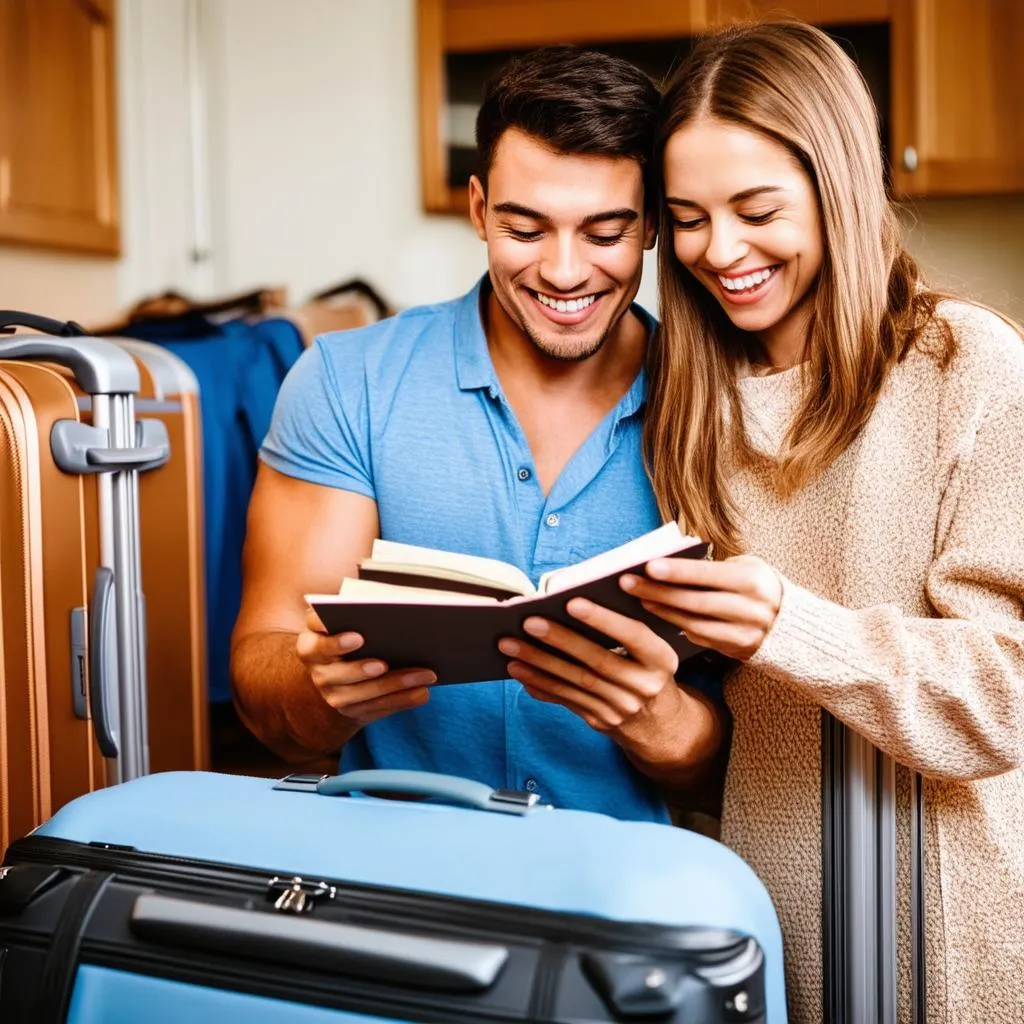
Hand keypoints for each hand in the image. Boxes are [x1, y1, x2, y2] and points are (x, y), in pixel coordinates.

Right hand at [297, 609, 435, 726]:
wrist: (340, 669)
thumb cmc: (352, 630)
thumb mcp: (350, 619)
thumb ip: (363, 614)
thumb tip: (401, 608)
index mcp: (312, 642)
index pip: (315, 642)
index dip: (334, 641)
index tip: (358, 637)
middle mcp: (318, 670)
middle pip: (336, 674)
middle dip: (362, 669)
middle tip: (385, 664)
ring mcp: (332, 694)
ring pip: (361, 694)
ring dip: (394, 685)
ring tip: (424, 675)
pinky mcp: (352, 711)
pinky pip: (378, 708)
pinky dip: (402, 700)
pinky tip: (422, 691)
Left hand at [497, 598, 714, 773]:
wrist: (660, 723)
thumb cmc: (647, 669)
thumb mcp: (651, 651)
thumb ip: (624, 631)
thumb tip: (572, 603)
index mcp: (661, 660)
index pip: (633, 635)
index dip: (603, 619)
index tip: (572, 602)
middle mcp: (644, 686)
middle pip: (597, 660)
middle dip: (560, 639)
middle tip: (528, 622)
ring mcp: (622, 708)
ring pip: (576, 681)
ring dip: (539, 662)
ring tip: (510, 645)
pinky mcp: (601, 721)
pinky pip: (566, 699)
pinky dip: (540, 684)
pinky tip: (519, 670)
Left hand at [621, 554, 782, 660]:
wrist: (788, 622)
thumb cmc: (755, 584)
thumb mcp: (745, 567)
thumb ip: (713, 566)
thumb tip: (670, 562)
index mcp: (753, 581)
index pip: (709, 575)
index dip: (678, 571)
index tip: (649, 566)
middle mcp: (752, 609)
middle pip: (696, 601)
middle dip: (659, 592)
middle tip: (627, 582)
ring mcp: (745, 633)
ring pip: (694, 622)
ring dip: (662, 610)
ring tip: (637, 598)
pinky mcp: (736, 649)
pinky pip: (699, 637)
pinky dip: (675, 624)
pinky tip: (655, 613)